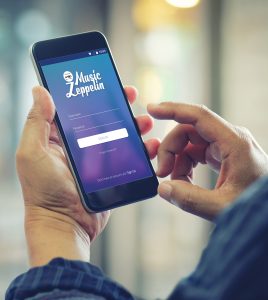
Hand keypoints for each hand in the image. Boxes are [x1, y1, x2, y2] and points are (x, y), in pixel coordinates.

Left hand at [16, 86, 158, 265]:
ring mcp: (98, 159)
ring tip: (145, 122)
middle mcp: (80, 145)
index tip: (105, 80)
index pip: (79, 107)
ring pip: (120, 135)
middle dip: (119, 104)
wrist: (65, 225)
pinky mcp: (112, 172)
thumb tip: (40, 90)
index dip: (92, 92)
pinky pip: (129, 156)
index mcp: (61, 137)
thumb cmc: (44, 192)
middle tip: (131, 94)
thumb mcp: (33, 154)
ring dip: (134, 125)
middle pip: (103, 118)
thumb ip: (36, 122)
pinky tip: (150, 145)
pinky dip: (142, 150)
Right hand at [148, 102, 267, 220]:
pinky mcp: (222, 156)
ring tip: (178, 184)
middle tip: (161, 173)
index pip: (198, 116)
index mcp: (234, 142)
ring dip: (177, 162)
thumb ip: (190, 199)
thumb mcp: (223, 207)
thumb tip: (163, 188)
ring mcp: (225, 146)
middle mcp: (229, 139)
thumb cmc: (257, 206)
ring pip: (190, 144)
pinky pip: (195, 154)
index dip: (173, 110)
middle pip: (188, 130)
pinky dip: (185, 167)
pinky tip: (187, 183)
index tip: (152, 110)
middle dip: (170, 150)